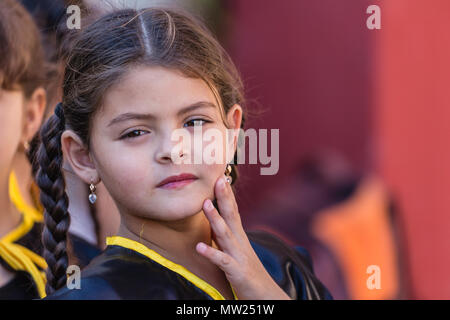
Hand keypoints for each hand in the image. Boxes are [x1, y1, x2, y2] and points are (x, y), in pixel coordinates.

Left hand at [195, 175, 290, 299]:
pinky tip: (199, 247)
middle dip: (224, 197)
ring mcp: (239, 257)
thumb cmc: (249, 275)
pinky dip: (211, 253)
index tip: (220, 178)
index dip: (227, 195)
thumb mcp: (236, 253)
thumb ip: (225, 239)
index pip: (233, 212)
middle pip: (232, 216)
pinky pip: (222, 261)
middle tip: (217, 179)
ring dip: (215, 218)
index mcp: (239, 238)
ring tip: (205, 204)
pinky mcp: (237, 272)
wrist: (268, 297)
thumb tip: (213, 225)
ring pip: (225, 235)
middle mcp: (240, 243)